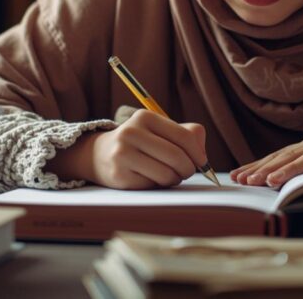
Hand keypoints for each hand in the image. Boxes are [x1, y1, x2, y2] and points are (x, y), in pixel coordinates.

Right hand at [59, 110, 207, 189]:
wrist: (100, 155)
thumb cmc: (140, 143)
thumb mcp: (160, 131)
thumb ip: (187, 135)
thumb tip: (202, 155)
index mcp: (145, 117)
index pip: (184, 136)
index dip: (198, 153)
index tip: (202, 162)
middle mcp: (131, 133)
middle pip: (177, 157)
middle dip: (188, 169)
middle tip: (186, 172)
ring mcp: (123, 154)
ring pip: (167, 174)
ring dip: (174, 179)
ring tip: (168, 175)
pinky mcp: (119, 175)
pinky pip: (153, 186)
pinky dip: (159, 185)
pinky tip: (151, 178)